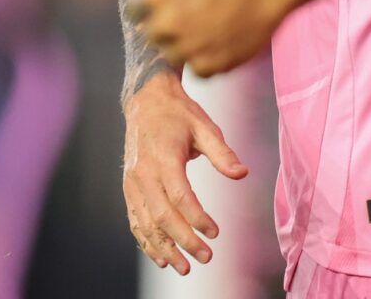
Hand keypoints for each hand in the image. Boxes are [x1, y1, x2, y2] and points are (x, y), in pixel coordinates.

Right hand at [121, 73, 247, 274]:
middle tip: (205, 258)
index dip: (198, 218)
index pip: (180, 197)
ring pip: (146, 224)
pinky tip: (161, 257)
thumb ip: (222, 153)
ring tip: (183, 268)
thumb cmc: (179, 114)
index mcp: (164, 158)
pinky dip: (146, 241)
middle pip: (163, 216)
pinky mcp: (128, 188)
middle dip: (184, 241)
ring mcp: (132, 183)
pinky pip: (136, 220)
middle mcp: (144, 174)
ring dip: (164, 248)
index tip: (215, 233)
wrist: (145, 101)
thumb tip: (242, 174)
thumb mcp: (205, 126)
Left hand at [129, 0, 286, 78]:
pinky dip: (208, 60)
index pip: (136, 13)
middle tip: (197, 19)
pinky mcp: (207, 65)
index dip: (154, 10)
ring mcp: (187, 45)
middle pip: (153, 36)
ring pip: (173, 56)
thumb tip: (142, 24)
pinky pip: (198, 70)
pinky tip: (223, 41)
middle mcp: (167, 22)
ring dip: (187, 47)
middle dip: (170, 30)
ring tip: (212, 29)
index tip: (173, 6)